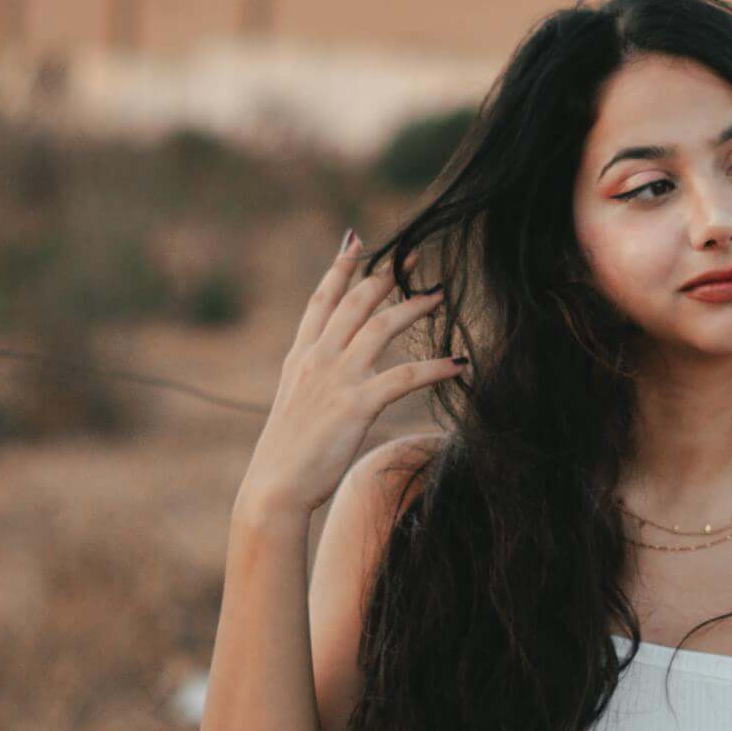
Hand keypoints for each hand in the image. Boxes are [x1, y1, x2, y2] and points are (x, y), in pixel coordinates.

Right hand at [236, 232, 465, 522]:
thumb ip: (312, 383)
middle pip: (354, 302)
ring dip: (413, 306)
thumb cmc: (285, 458)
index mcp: (300, 358)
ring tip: (440, 294)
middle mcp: (316, 360)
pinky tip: (458, 362)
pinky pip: (403, 377)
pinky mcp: (355, 405)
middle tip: (413, 256)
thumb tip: (331, 376)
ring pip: (380, 327)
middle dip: (384, 275)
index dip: (339, 268)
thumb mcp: (294, 407)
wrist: (272, 489)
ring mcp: (335, 379)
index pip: (320, 301)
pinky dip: (434, 368)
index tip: (356, 241)